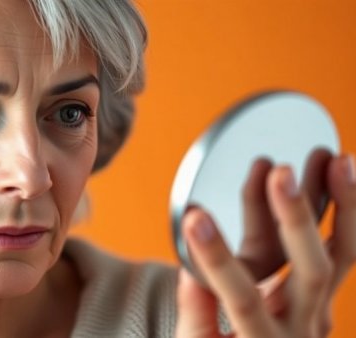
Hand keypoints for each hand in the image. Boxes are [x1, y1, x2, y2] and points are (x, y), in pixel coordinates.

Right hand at [175, 155, 355, 336]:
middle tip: (280, 172)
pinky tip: (343, 174)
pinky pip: (345, 249)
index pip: (241, 297)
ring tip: (336, 160)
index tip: (195, 218)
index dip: (216, 257)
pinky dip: (347, 212)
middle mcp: (304, 326)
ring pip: (344, 255)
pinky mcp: (325, 291)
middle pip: (310, 272)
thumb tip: (190, 270)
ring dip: (343, 205)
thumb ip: (195, 313)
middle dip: (295, 218)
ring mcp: (321, 307)